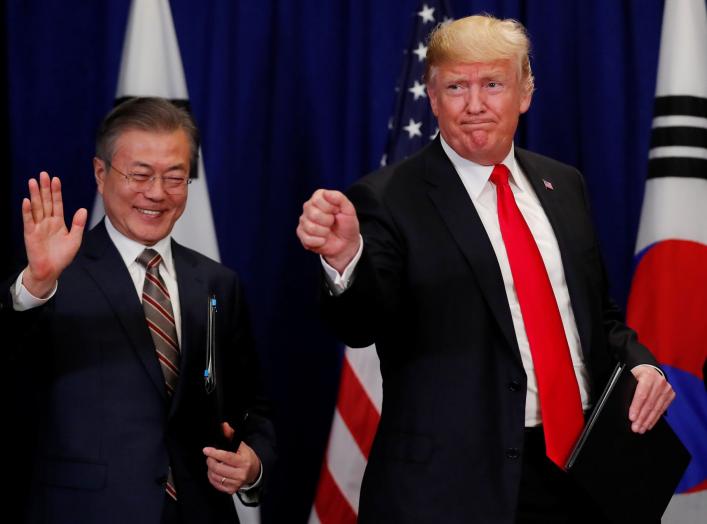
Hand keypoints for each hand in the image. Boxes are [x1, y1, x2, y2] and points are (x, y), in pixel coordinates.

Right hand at [22, 172, 86, 297]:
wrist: (50, 270)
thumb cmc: (61, 256)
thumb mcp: (75, 239)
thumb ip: (78, 224)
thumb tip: (82, 209)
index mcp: (58, 222)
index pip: (57, 203)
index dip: (56, 192)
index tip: (56, 179)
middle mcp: (47, 222)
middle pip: (46, 201)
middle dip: (44, 188)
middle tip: (43, 174)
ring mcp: (38, 227)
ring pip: (36, 207)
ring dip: (34, 195)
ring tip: (33, 182)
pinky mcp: (30, 234)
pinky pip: (28, 220)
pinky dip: (27, 211)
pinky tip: (26, 201)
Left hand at [203, 441, 260, 494]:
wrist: (254, 472)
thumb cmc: (247, 458)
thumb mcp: (242, 446)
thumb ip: (231, 436)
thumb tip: (224, 426)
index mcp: (244, 462)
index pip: (227, 457)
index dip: (215, 453)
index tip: (206, 450)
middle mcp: (241, 474)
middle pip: (219, 468)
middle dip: (210, 461)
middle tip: (209, 457)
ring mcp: (236, 483)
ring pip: (215, 477)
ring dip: (210, 469)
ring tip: (212, 464)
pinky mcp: (231, 490)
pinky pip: (216, 484)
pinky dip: (212, 477)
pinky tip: (214, 472)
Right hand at [297, 189, 359, 272]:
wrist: (346, 243)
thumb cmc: (346, 224)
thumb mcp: (348, 210)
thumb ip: (339, 198)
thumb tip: (326, 193)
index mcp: (318, 197)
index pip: (317, 200)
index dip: (331, 208)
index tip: (337, 212)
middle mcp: (308, 207)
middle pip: (313, 214)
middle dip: (328, 221)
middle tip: (332, 223)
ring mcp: (304, 221)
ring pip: (311, 228)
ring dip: (324, 232)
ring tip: (328, 231)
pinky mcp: (302, 235)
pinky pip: (308, 239)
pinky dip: (320, 242)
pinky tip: (323, 240)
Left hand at [628, 365, 674, 433]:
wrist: (649, 368)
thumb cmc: (636, 373)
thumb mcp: (630, 376)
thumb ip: (628, 388)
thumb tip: (624, 404)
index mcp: (647, 376)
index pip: (642, 395)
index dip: (636, 407)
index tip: (632, 418)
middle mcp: (659, 382)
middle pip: (649, 404)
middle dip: (642, 418)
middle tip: (635, 428)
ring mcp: (666, 389)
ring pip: (656, 408)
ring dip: (648, 420)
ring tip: (641, 429)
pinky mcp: (670, 394)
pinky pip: (662, 409)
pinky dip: (655, 418)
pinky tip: (649, 424)